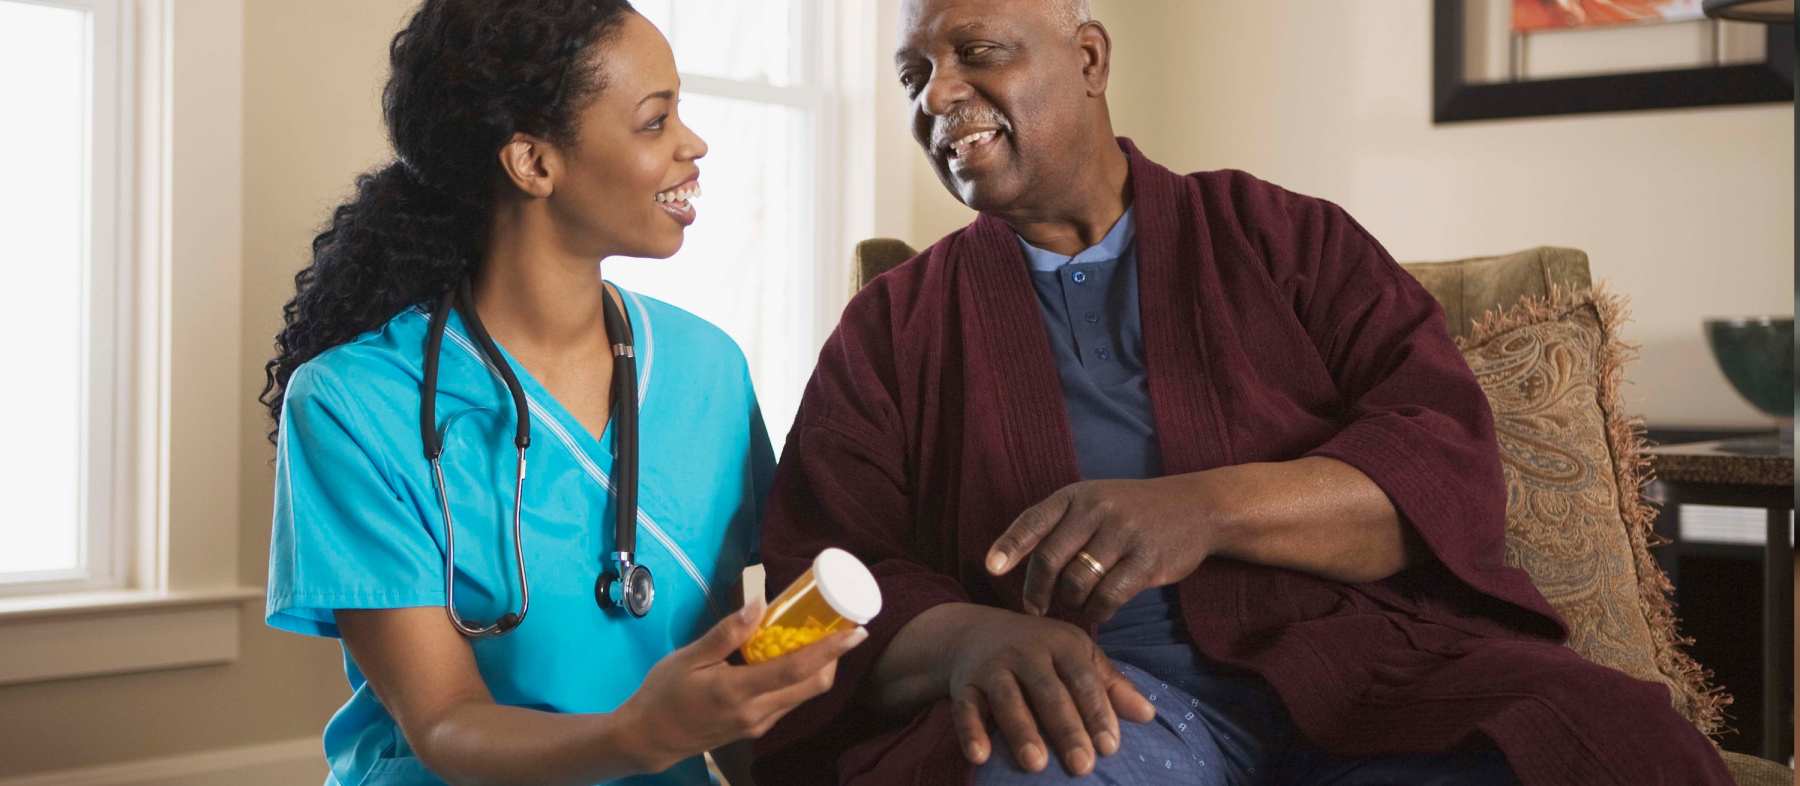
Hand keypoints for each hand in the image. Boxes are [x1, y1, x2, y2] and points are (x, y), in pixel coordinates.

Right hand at [619, 597, 866, 772]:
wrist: (648, 739)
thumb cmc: (664, 694)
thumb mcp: (688, 657)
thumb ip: (727, 633)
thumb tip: (759, 604)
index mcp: (738, 691)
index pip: (797, 669)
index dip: (831, 650)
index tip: (857, 632)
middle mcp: (756, 713)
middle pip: (813, 685)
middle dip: (834, 656)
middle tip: (840, 626)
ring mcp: (759, 725)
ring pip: (804, 695)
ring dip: (818, 668)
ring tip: (817, 636)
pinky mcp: (756, 729)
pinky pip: (788, 702)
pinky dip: (798, 679)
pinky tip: (789, 658)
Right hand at [945, 606, 1153, 775]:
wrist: (974, 632)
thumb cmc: (1040, 651)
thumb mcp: (1077, 656)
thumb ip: (1110, 685)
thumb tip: (1148, 715)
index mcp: (1062, 645)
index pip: (1083, 680)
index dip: (1097, 713)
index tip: (1110, 748)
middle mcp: (1027, 653)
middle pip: (1048, 693)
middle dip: (1066, 729)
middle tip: (1081, 766)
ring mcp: (993, 667)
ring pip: (1008, 699)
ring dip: (1021, 731)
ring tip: (1036, 765)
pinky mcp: (965, 684)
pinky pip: (966, 708)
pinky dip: (971, 731)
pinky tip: (980, 756)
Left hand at [986, 476, 1220, 620]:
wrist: (1196, 507)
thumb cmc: (1133, 511)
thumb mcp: (1095, 502)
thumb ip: (1059, 525)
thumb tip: (1011, 561)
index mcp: (1076, 495)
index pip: (1032, 521)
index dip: (1008, 546)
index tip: (992, 569)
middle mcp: (1096, 510)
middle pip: (1049, 560)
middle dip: (1036, 591)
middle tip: (1035, 608)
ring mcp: (1123, 535)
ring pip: (1076, 583)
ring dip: (1071, 601)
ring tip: (1077, 602)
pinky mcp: (1146, 561)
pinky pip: (1107, 597)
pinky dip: (1097, 610)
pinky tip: (1099, 608)